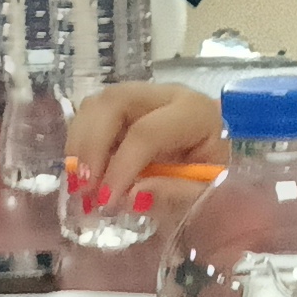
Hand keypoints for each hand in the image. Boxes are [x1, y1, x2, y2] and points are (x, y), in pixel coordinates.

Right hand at [64, 82, 222, 206]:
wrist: (219, 182)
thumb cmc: (215, 190)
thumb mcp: (205, 198)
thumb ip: (172, 197)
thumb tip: (130, 195)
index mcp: (195, 113)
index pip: (148, 131)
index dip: (122, 166)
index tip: (105, 202)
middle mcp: (167, 95)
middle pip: (115, 103)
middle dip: (91, 146)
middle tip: (82, 188)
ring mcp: (142, 97)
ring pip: (96, 105)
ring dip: (79, 144)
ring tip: (78, 185)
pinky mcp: (124, 109)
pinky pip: (90, 116)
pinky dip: (79, 145)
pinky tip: (81, 175)